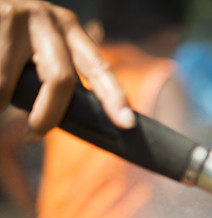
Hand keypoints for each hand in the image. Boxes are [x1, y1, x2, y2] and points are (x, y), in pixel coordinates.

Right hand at [0, 0, 134, 139]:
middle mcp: (49, 19)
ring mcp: (20, 16)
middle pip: (60, 80)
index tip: (127, 123)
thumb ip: (58, 68)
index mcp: (69, 29)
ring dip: (1, 99)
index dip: (114, 97)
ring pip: (9, 83)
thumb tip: (69, 114)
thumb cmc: (7, 32)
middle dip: (48, 116)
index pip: (98, 67)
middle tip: (34, 136)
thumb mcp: (40, 42)